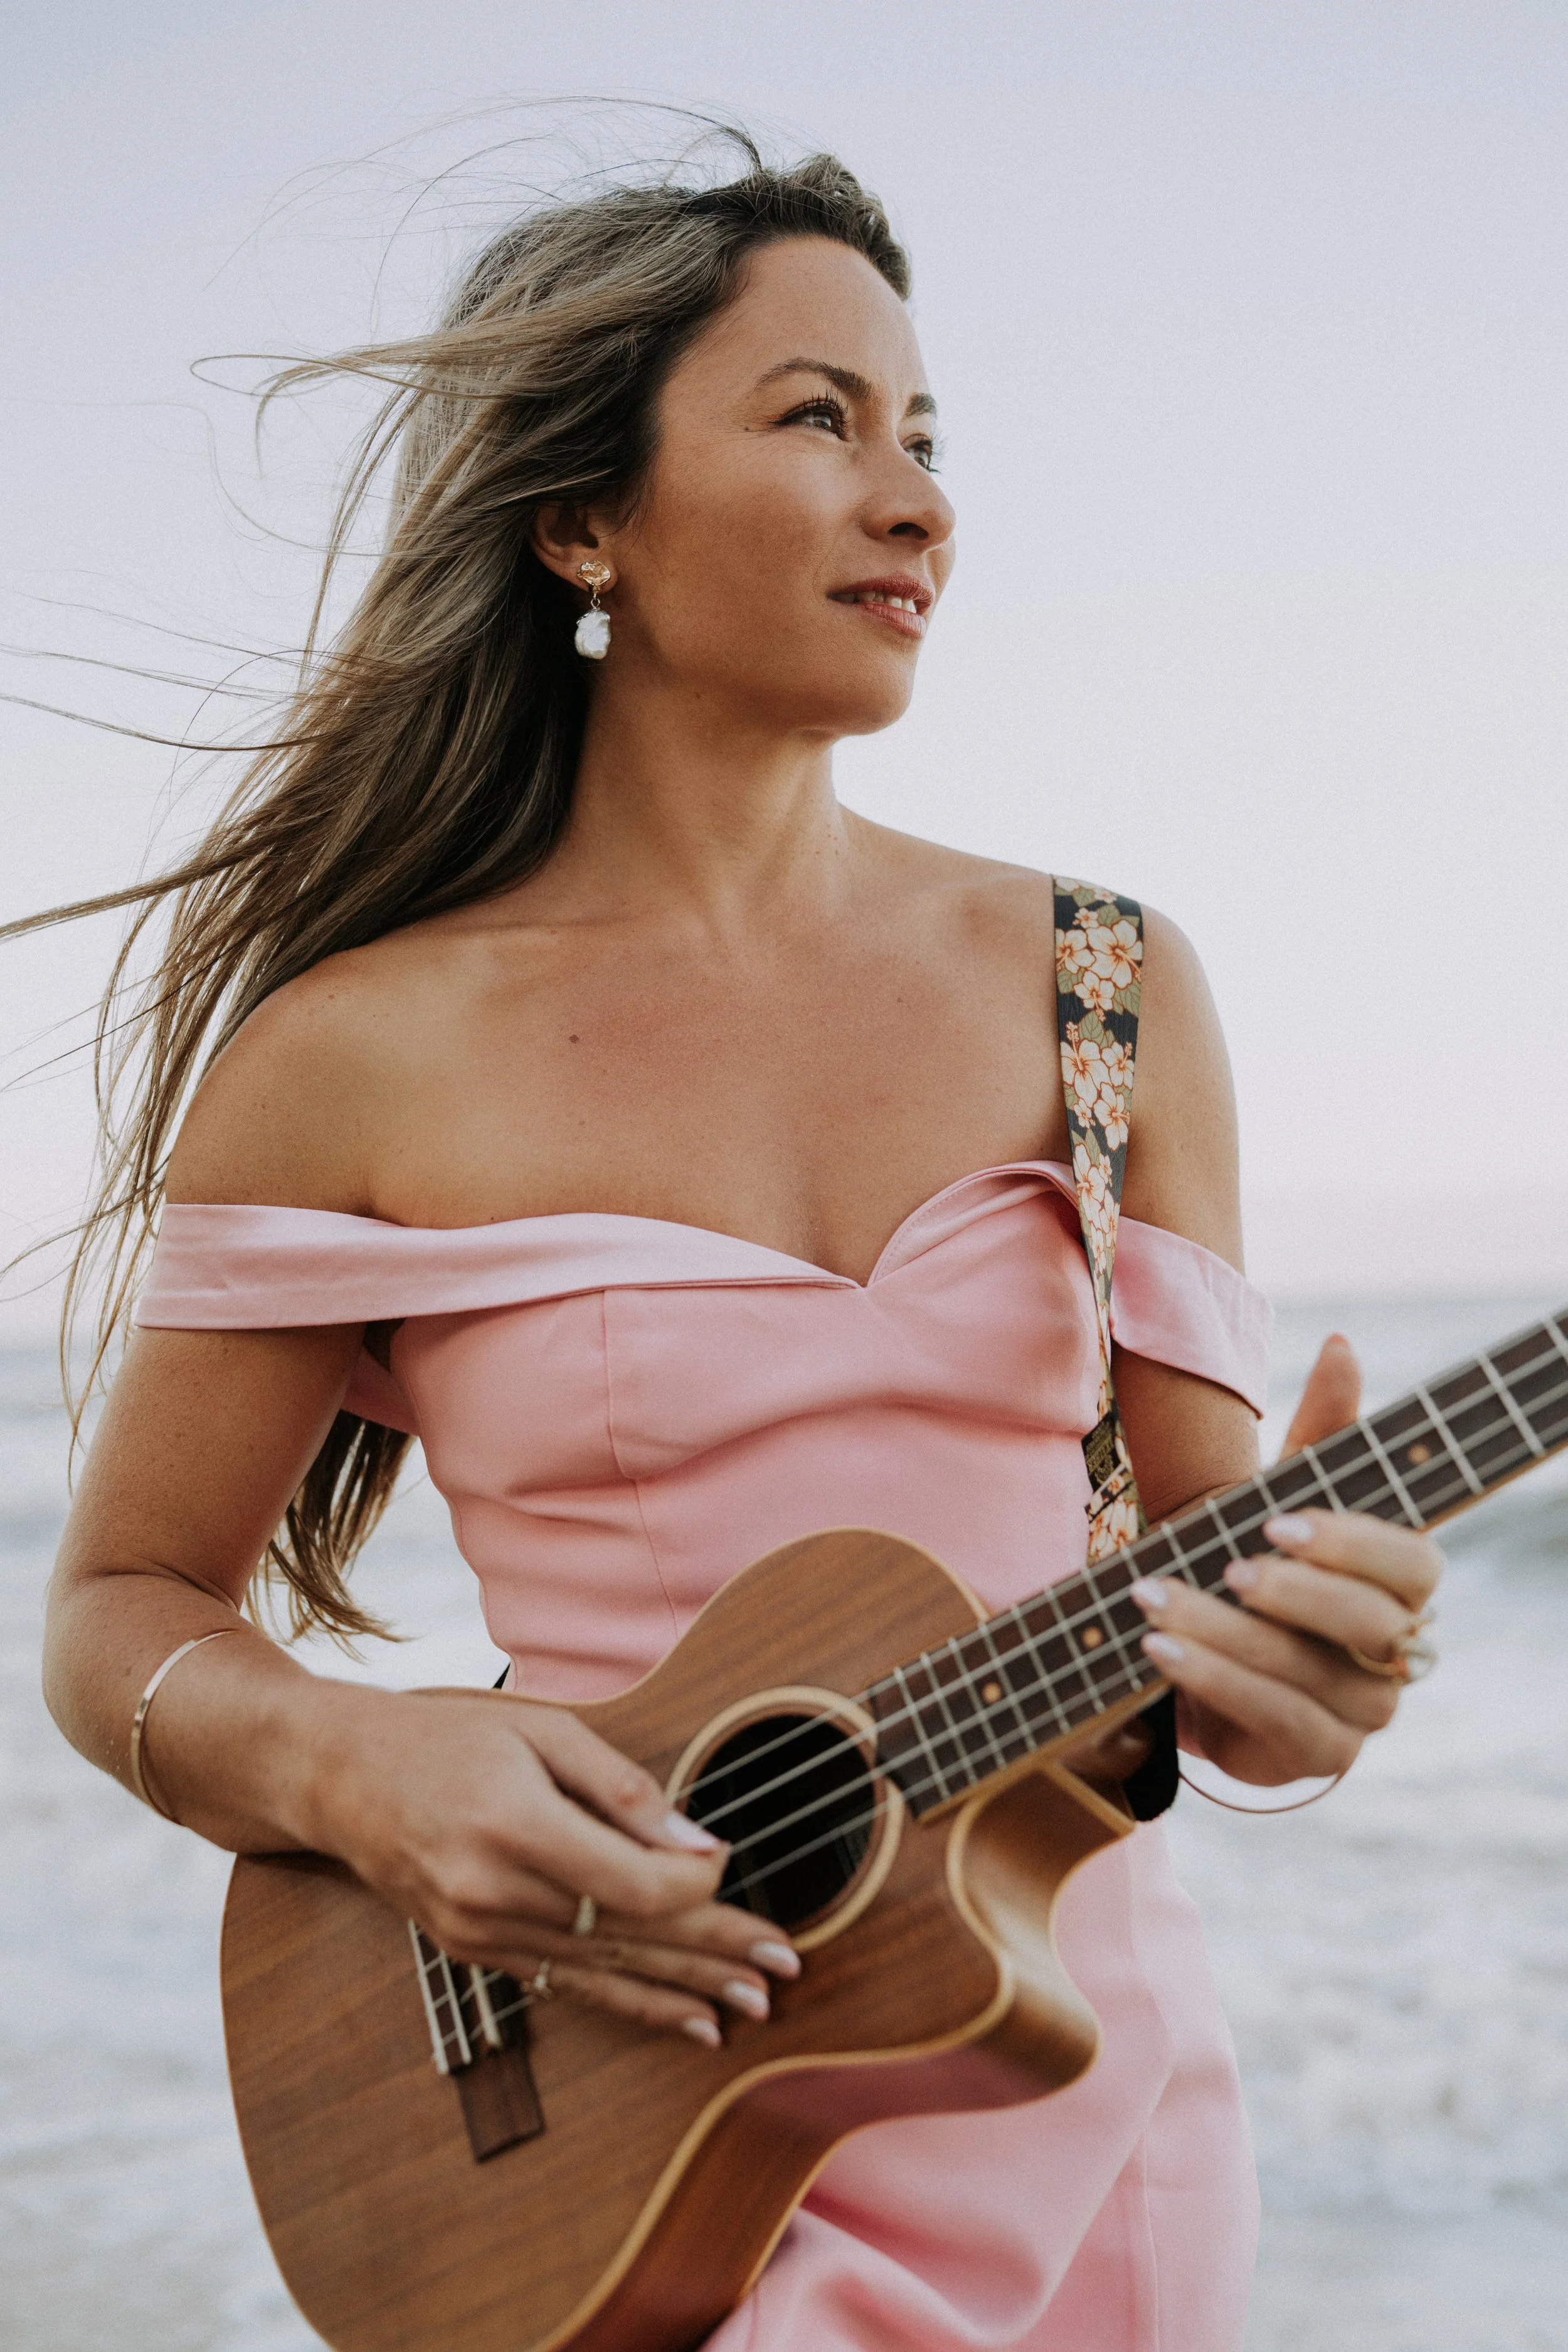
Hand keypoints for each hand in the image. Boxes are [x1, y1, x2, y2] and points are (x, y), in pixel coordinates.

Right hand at [305, 1686, 799, 2044]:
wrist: (340, 1778)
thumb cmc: (446, 1738)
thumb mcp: (539, 1730)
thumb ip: (619, 1787)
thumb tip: (694, 1842)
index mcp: (515, 1826)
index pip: (630, 1883)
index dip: (695, 1885)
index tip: (734, 1866)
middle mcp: (495, 1893)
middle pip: (629, 1934)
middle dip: (716, 1953)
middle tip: (786, 1968)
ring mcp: (482, 1932)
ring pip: (605, 1969)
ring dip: (686, 1989)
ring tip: (753, 2005)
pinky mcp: (476, 1952)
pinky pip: (569, 1984)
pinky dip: (633, 2001)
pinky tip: (685, 2018)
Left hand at [1130, 1334, 1443, 1785]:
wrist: (1216, 1657)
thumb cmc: (1260, 1563)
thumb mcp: (1282, 1494)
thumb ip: (1321, 1432)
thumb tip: (1342, 1346)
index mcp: (1402, 1584)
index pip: (1413, 1565)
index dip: (1352, 1544)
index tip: (1277, 1519)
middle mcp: (1399, 1650)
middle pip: (1370, 1623)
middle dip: (1292, 1593)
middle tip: (1226, 1563)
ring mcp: (1366, 1711)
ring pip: (1310, 1675)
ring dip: (1227, 1635)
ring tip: (1153, 1599)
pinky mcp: (1321, 1756)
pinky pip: (1276, 1723)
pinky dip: (1213, 1682)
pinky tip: (1158, 1648)